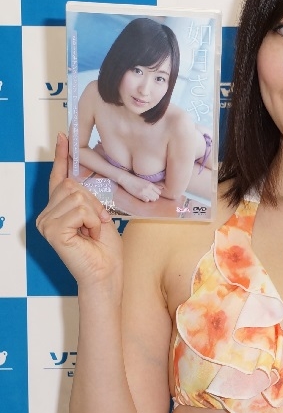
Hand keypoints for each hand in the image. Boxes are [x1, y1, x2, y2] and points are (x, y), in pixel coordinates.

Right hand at [36, 133, 122, 286]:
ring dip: (94, 213)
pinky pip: (79, 209)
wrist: (106, 275)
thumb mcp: (99, 216)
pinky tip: (90, 234)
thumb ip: (87, 197)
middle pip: (72, 185)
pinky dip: (91, 220)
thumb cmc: (105, 252)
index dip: (62, 157)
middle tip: (98, 224)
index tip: (64, 137)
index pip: (59, 179)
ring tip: (94, 232)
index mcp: (59, 210)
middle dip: (92, 202)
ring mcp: (47, 222)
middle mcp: (48, 215)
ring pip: (76, 196)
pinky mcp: (52, 230)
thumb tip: (78, 175)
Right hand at [119, 171, 162, 201]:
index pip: (159, 192)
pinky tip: (143, 197)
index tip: (153, 193)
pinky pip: (146, 200)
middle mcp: (148, 188)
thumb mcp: (146, 181)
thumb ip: (154, 185)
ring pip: (152, 199)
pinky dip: (146, 200)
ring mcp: (144, 192)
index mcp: (150, 184)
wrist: (127, 179)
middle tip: (149, 195)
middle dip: (154, 197)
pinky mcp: (139, 195)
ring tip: (146, 196)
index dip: (157, 194)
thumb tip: (162, 187)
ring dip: (150, 199)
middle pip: (156, 196)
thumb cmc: (136, 180)